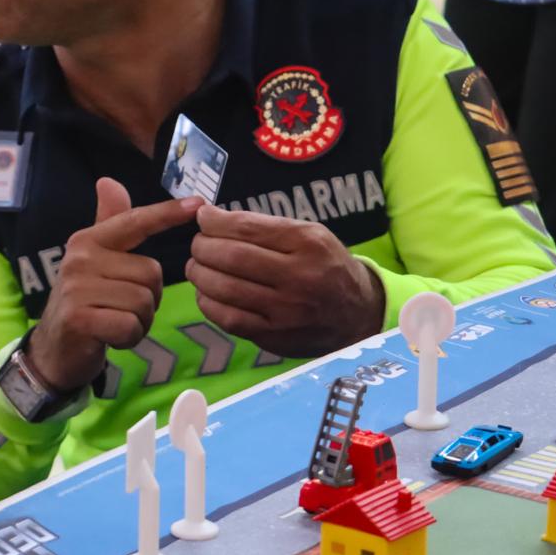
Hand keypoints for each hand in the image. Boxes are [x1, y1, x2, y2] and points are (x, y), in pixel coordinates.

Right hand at [28, 178, 200, 390]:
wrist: (54, 349)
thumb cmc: (84, 303)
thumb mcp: (96, 262)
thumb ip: (108, 224)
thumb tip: (108, 181)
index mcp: (88, 241)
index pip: (135, 222)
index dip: (166, 213)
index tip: (198, 204)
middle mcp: (80, 259)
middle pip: (151, 273)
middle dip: (148, 298)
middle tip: (121, 308)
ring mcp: (77, 288)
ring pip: (144, 301)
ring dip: (139, 321)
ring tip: (115, 322)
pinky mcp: (79, 318)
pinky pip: (130, 326)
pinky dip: (129, 337)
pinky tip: (110, 338)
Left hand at [186, 204, 383, 357]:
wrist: (358, 314)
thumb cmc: (325, 267)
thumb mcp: (311, 235)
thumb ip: (265, 227)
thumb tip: (210, 218)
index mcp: (308, 243)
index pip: (246, 228)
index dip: (214, 222)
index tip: (203, 218)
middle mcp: (299, 277)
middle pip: (231, 257)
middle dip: (202, 247)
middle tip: (198, 245)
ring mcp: (286, 311)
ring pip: (224, 288)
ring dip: (199, 274)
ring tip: (197, 266)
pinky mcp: (274, 336)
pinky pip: (227, 318)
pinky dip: (208, 302)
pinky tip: (207, 292)